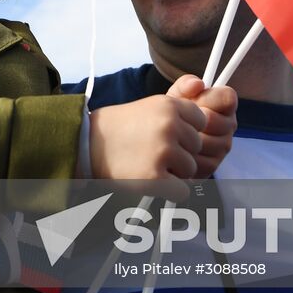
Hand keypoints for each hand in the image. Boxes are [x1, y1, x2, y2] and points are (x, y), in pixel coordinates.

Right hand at [90, 80, 207, 200]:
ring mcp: (163, 152)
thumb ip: (179, 108)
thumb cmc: (120, 127)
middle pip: (197, 147)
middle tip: (153, 150)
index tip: (167, 134)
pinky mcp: (155, 177)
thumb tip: (206, 101)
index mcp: (169, 105)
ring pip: (191, 169)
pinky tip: (151, 180)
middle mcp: (169, 126)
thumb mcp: (150, 106)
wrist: (87, 145)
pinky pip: (182, 191)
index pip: (201, 121)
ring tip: (148, 163)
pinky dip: (169, 191)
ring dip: (174, 172)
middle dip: (180, 152)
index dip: (186, 130)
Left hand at [169, 75, 236, 177]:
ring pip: (208, 143)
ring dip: (188, 139)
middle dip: (194, 121)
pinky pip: (200, 161)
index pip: (228, 97)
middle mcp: (229, 125)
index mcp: (224, 104)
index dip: (209, 99)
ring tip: (176, 134)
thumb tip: (197, 83)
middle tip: (180, 120)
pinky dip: (184, 156)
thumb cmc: (174, 114)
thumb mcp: (177, 96)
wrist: (162, 139)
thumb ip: (186, 85)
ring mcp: (223, 147)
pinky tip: (177, 149)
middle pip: (217, 122)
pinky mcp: (213, 165)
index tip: (194, 102)